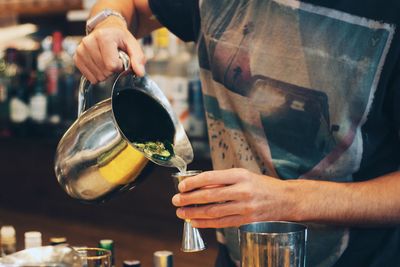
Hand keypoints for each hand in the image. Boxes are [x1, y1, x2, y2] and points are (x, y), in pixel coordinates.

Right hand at [73, 16, 145, 83]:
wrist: (106, 29)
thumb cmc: (119, 38)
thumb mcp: (132, 44)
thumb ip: (138, 58)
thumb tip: (140, 73)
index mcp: (103, 37)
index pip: (112, 65)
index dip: (120, 66)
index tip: (120, 58)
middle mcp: (89, 42)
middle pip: (104, 72)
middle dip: (113, 70)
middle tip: (113, 59)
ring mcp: (81, 50)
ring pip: (97, 76)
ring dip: (105, 73)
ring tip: (106, 60)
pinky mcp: (76, 58)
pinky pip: (89, 77)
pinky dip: (97, 74)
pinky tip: (100, 65)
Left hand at [172, 168, 299, 227]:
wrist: (285, 199)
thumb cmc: (262, 185)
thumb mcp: (244, 174)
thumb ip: (223, 180)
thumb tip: (199, 185)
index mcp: (240, 175)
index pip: (211, 177)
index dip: (193, 182)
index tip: (181, 186)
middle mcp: (242, 190)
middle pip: (209, 195)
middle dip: (189, 199)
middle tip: (176, 200)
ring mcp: (245, 207)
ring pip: (213, 211)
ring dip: (194, 213)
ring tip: (181, 213)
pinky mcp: (246, 220)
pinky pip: (222, 223)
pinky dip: (206, 223)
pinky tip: (195, 222)